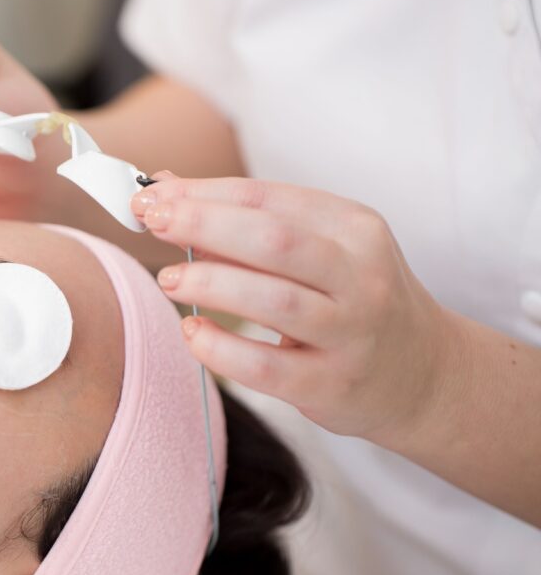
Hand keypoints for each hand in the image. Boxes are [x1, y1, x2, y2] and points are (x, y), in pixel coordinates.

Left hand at [131, 173, 458, 441]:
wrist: (423, 374)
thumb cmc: (352, 299)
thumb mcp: (318, 247)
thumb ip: (245, 220)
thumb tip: (163, 190)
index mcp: (353, 227)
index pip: (267, 197)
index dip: (202, 193)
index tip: (150, 196)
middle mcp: (360, 275)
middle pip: (274, 239)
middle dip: (202, 223)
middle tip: (150, 222)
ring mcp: (350, 332)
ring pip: (272, 300)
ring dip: (208, 283)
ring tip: (168, 278)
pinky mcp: (332, 384)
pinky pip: (265, 367)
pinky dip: (220, 348)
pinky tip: (192, 332)